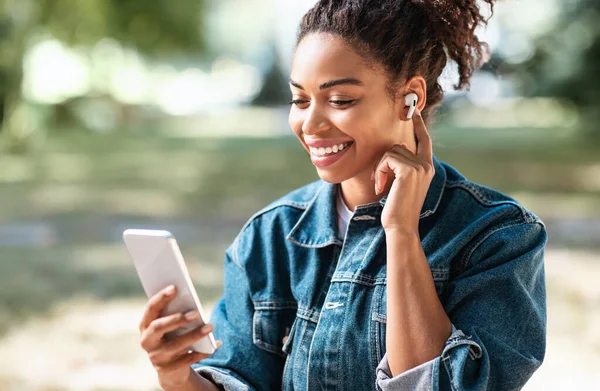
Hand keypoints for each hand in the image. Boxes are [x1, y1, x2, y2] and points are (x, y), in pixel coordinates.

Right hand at [139, 285, 221, 389]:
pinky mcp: (168, 370)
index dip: (161, 297)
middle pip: (158, 327)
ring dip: (194, 335)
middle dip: (177, 319)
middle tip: (196, 312)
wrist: (170, 369)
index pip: (151, 308)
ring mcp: (156, 357)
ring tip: (210, 326)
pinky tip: (216, 344)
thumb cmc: (172, 337)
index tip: (175, 287)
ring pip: (175, 345)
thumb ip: (174, 313)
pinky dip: (203, 351)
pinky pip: (188, 359)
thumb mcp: (170, 326)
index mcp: (145, 325)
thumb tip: (191, 298)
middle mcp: (147, 341)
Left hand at [373, 109, 434, 233]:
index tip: (414, 111)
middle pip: (398, 146)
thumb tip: (393, 151)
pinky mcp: (410, 170)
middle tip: (380, 181)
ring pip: (391, 152)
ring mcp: (420, 167)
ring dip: (380, 168)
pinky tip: (379, 187)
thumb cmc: (397, 209)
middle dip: (384, 161)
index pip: (424, 140)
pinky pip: (387, 159)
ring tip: (381, 185)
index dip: (419, 125)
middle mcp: (427, 165)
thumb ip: (403, 167)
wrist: (401, 226)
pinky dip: (379, 171)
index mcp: (427, 167)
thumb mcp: (402, 184)